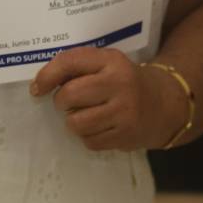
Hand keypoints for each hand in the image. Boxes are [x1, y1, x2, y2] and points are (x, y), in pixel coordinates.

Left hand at [30, 46, 180, 151]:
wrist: (164, 104)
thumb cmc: (125, 82)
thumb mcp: (108, 65)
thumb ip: (78, 67)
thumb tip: (41, 83)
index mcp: (112, 61)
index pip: (70, 62)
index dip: (47, 75)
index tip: (37, 88)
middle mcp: (120, 84)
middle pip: (69, 95)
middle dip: (61, 102)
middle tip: (69, 102)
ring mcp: (124, 112)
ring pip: (75, 123)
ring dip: (74, 121)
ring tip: (87, 115)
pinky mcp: (125, 135)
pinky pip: (88, 141)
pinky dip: (89, 136)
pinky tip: (102, 127)